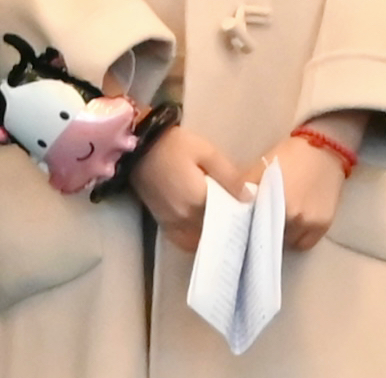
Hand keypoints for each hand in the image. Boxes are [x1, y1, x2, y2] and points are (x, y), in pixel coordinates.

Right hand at [132, 124, 249, 253]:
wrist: (136, 145)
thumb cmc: (173, 145)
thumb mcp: (206, 152)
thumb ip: (229, 176)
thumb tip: (249, 198)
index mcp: (199, 201)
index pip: (229, 219)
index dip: (241, 216)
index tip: (250, 210)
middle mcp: (186, 219)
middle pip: (215, 232)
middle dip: (228, 226)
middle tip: (239, 215)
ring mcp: (173, 223)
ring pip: (200, 239)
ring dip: (212, 234)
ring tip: (221, 221)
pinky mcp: (162, 222)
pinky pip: (184, 240)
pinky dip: (195, 238)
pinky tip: (202, 227)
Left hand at [254, 112, 366, 249]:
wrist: (322, 151)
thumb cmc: (289, 156)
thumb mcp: (260, 167)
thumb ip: (244, 186)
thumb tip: (230, 203)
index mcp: (270, 199)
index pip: (252, 222)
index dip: (247, 223)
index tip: (244, 223)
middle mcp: (290, 215)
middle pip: (268, 233)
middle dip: (262, 229)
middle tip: (260, 222)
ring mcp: (308, 222)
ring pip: (286, 240)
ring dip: (279, 235)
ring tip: (277, 222)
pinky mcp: (323, 226)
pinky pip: (305, 244)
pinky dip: (297, 239)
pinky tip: (293, 227)